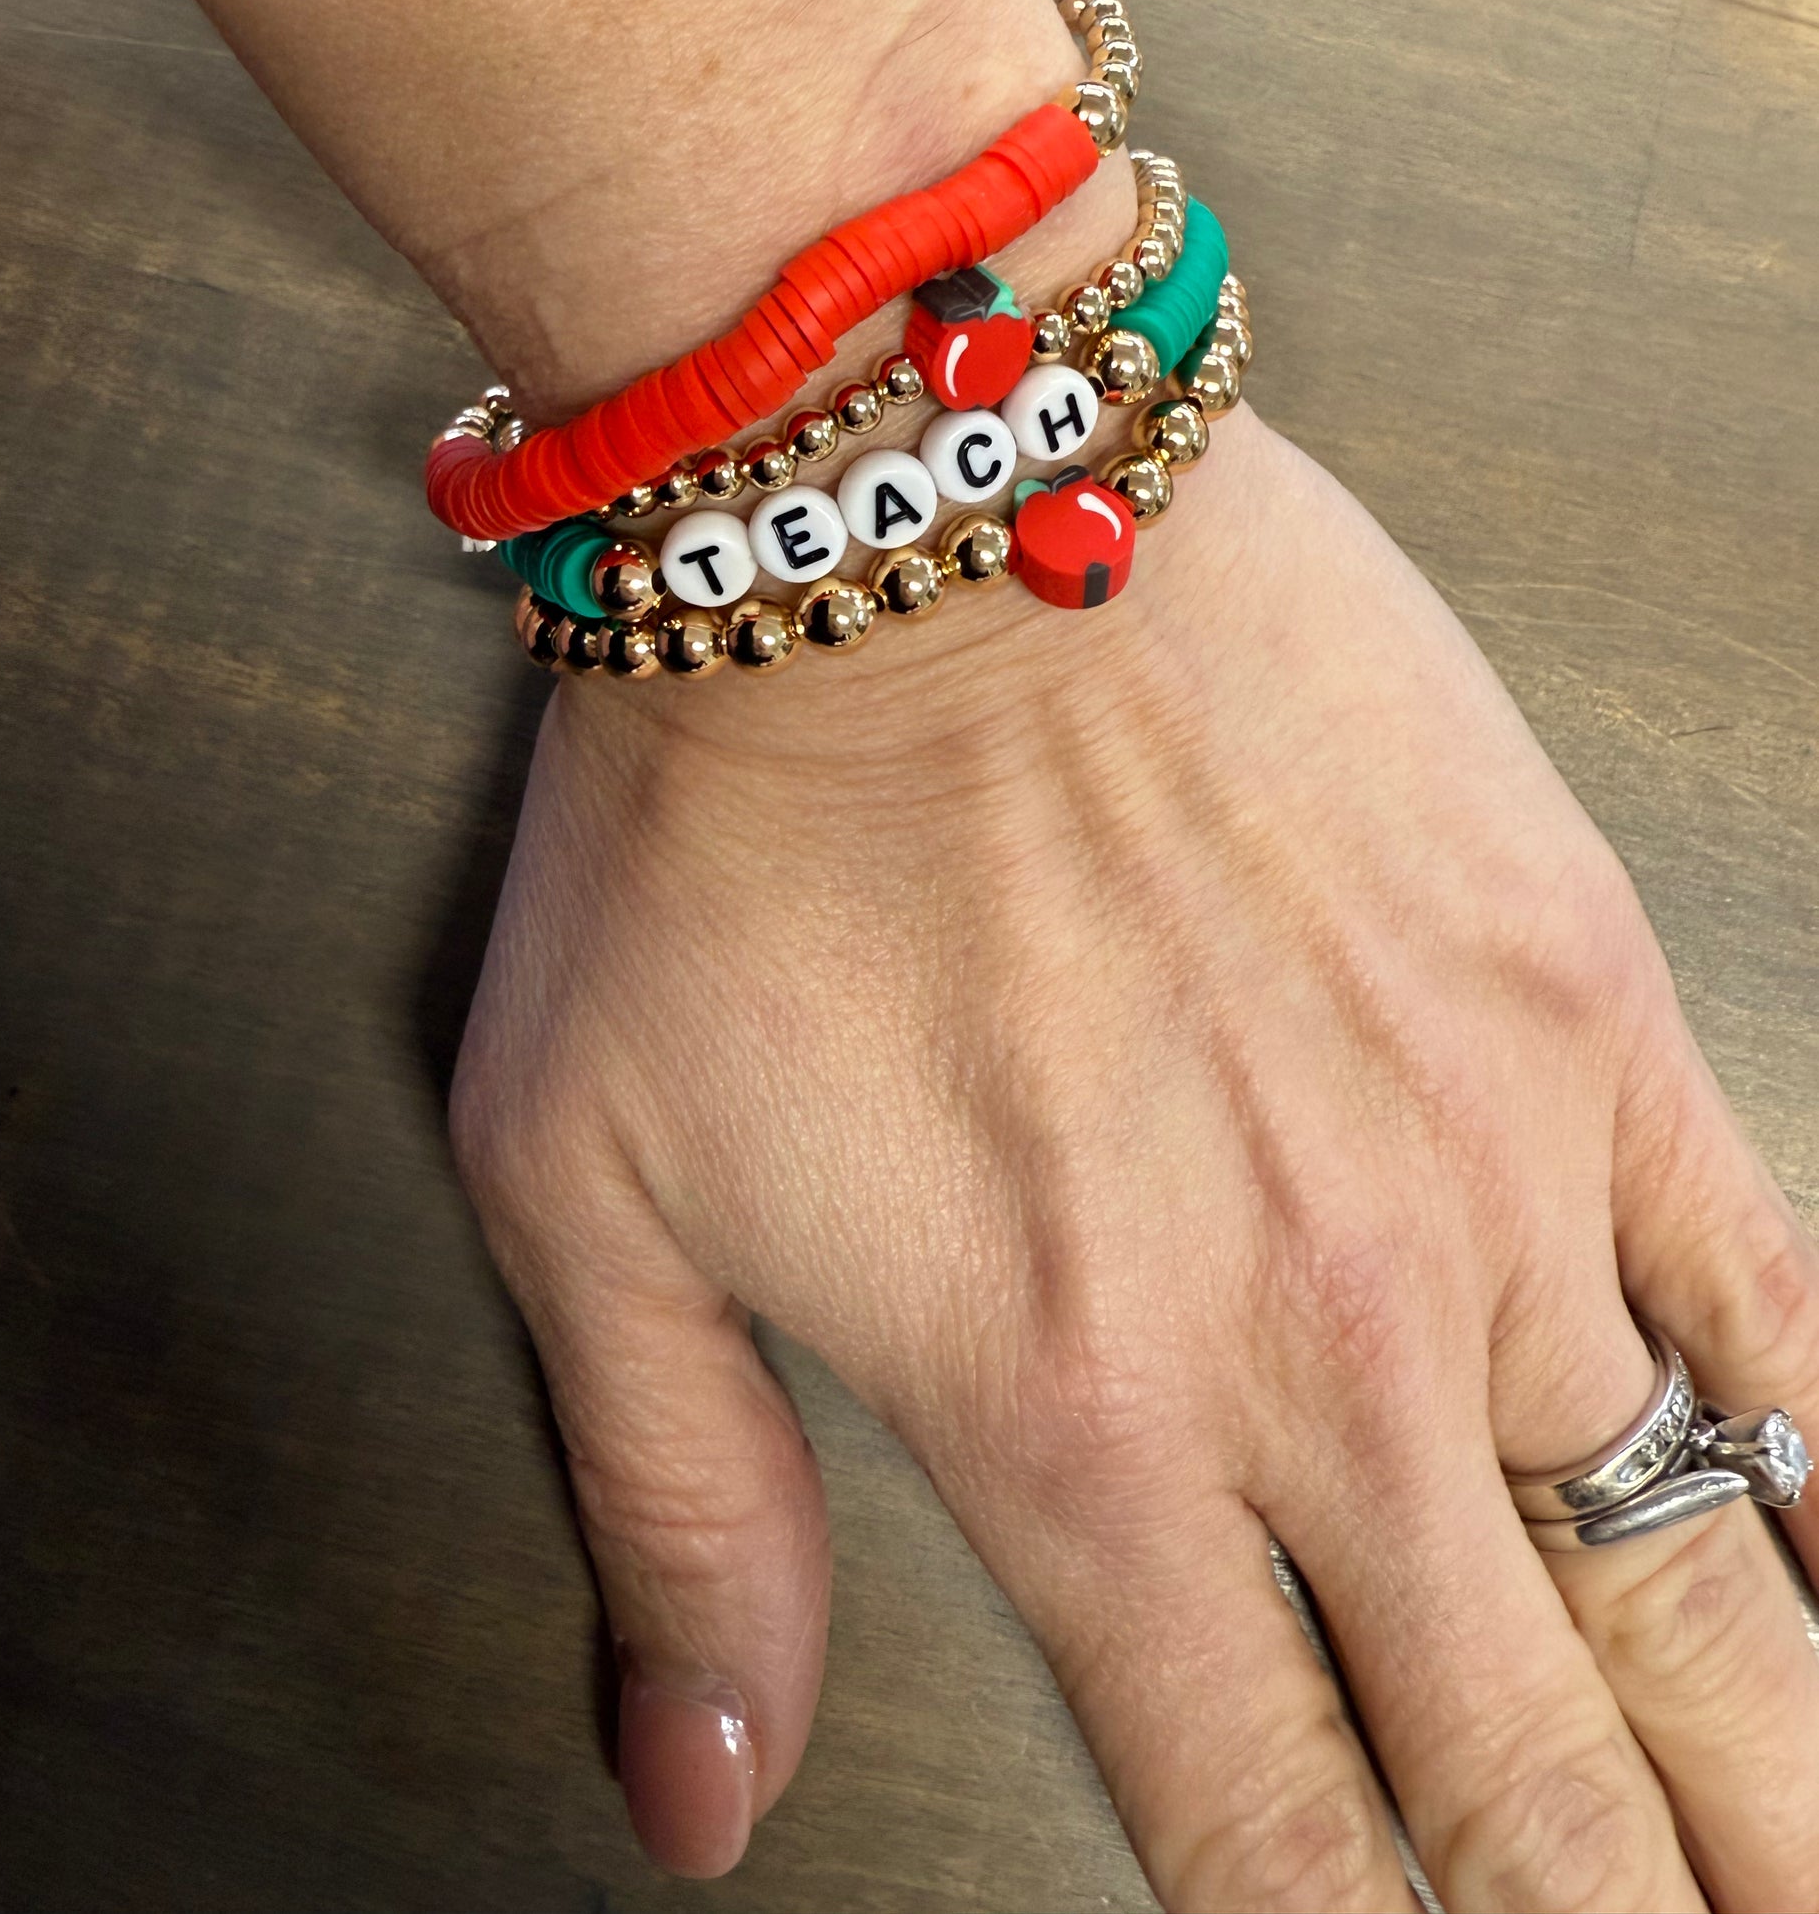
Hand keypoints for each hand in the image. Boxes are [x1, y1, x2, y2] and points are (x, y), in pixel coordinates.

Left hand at [450, 406, 1818, 1909]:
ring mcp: (1489, 1170)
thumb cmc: (726, 821)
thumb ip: (680, 1519)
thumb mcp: (582, 1189)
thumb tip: (704, 1801)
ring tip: (1794, 1865)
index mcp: (1072, 1421)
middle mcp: (1319, 1342)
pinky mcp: (1579, 997)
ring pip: (1701, 1578)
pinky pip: (1777, 1304)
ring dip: (1775, 1775)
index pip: (1270, 1835)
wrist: (910, 502)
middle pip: (1539, 1770)